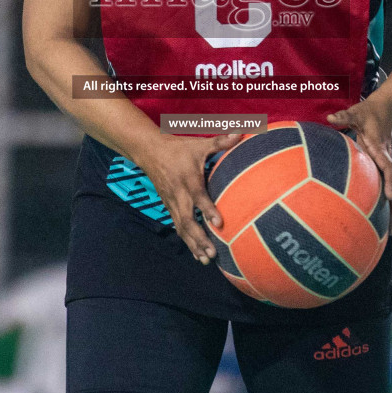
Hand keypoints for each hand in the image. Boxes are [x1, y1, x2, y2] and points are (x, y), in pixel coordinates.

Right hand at [139, 131, 244, 264]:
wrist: (149, 152)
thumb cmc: (179, 148)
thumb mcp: (199, 143)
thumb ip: (220, 141)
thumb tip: (241, 133)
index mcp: (188, 179)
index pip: (198, 197)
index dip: (208, 210)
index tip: (219, 223)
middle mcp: (179, 194)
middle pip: (188, 220)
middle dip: (200, 238)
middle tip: (212, 253)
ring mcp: (172, 202)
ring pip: (182, 228)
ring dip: (193, 244)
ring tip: (205, 260)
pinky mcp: (169, 206)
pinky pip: (178, 226)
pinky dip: (186, 241)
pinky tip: (196, 254)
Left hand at [327, 102, 391, 236]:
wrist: (384, 110)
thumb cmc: (366, 113)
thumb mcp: (355, 112)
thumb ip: (343, 116)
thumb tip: (330, 117)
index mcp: (380, 149)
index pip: (387, 168)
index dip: (389, 182)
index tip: (389, 196)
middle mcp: (387, 159)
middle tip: (391, 227)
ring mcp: (387, 165)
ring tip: (389, 231)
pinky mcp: (384, 168)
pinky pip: (389, 187)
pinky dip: (389, 203)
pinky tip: (382, 219)